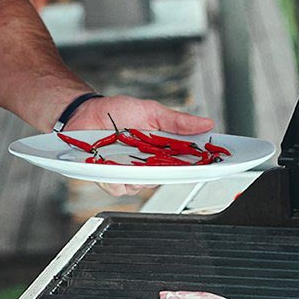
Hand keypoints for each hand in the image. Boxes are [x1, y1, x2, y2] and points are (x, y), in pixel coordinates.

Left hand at [65, 95, 214, 197]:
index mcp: (162, 150)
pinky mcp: (109, 178)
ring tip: (127, 154)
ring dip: (137, 173)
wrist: (85, 113)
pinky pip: (118, 187)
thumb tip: (206, 123)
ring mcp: (128, 173)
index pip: (187, 163)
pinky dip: (115, 177)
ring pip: (142, 186)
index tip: (213, 164)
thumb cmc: (117, 111)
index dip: (201, 166)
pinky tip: (110, 163)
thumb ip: (177, 121)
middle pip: (166, 178)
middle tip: (161, 157)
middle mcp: (147, 165)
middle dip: (167, 171)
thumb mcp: (151, 111)